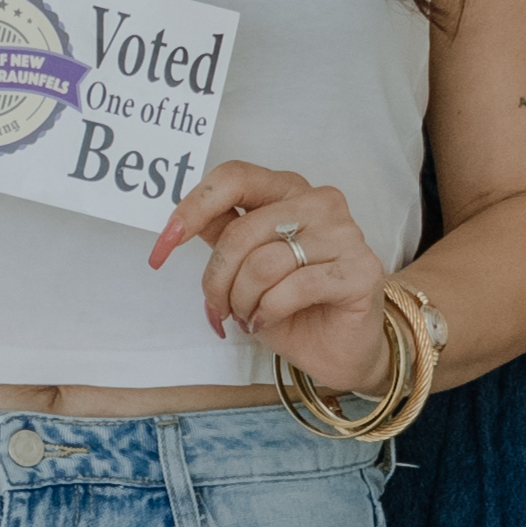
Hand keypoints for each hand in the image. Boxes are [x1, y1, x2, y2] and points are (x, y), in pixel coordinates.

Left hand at [153, 164, 389, 387]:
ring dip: (242, 300)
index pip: (235, 177)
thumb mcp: (244, 267)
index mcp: (289, 190)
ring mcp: (345, 234)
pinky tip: (267, 320)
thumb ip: (221, 234)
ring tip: (248, 316)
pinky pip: (292, 288)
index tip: (164, 243)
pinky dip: (267, 311)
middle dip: (217, 278)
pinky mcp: (361, 270)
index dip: (194, 207)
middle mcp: (321, 203)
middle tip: (217, 308)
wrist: (338, 349)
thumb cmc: (291, 306)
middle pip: (242, 230)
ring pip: (264, 262)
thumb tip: (178, 220)